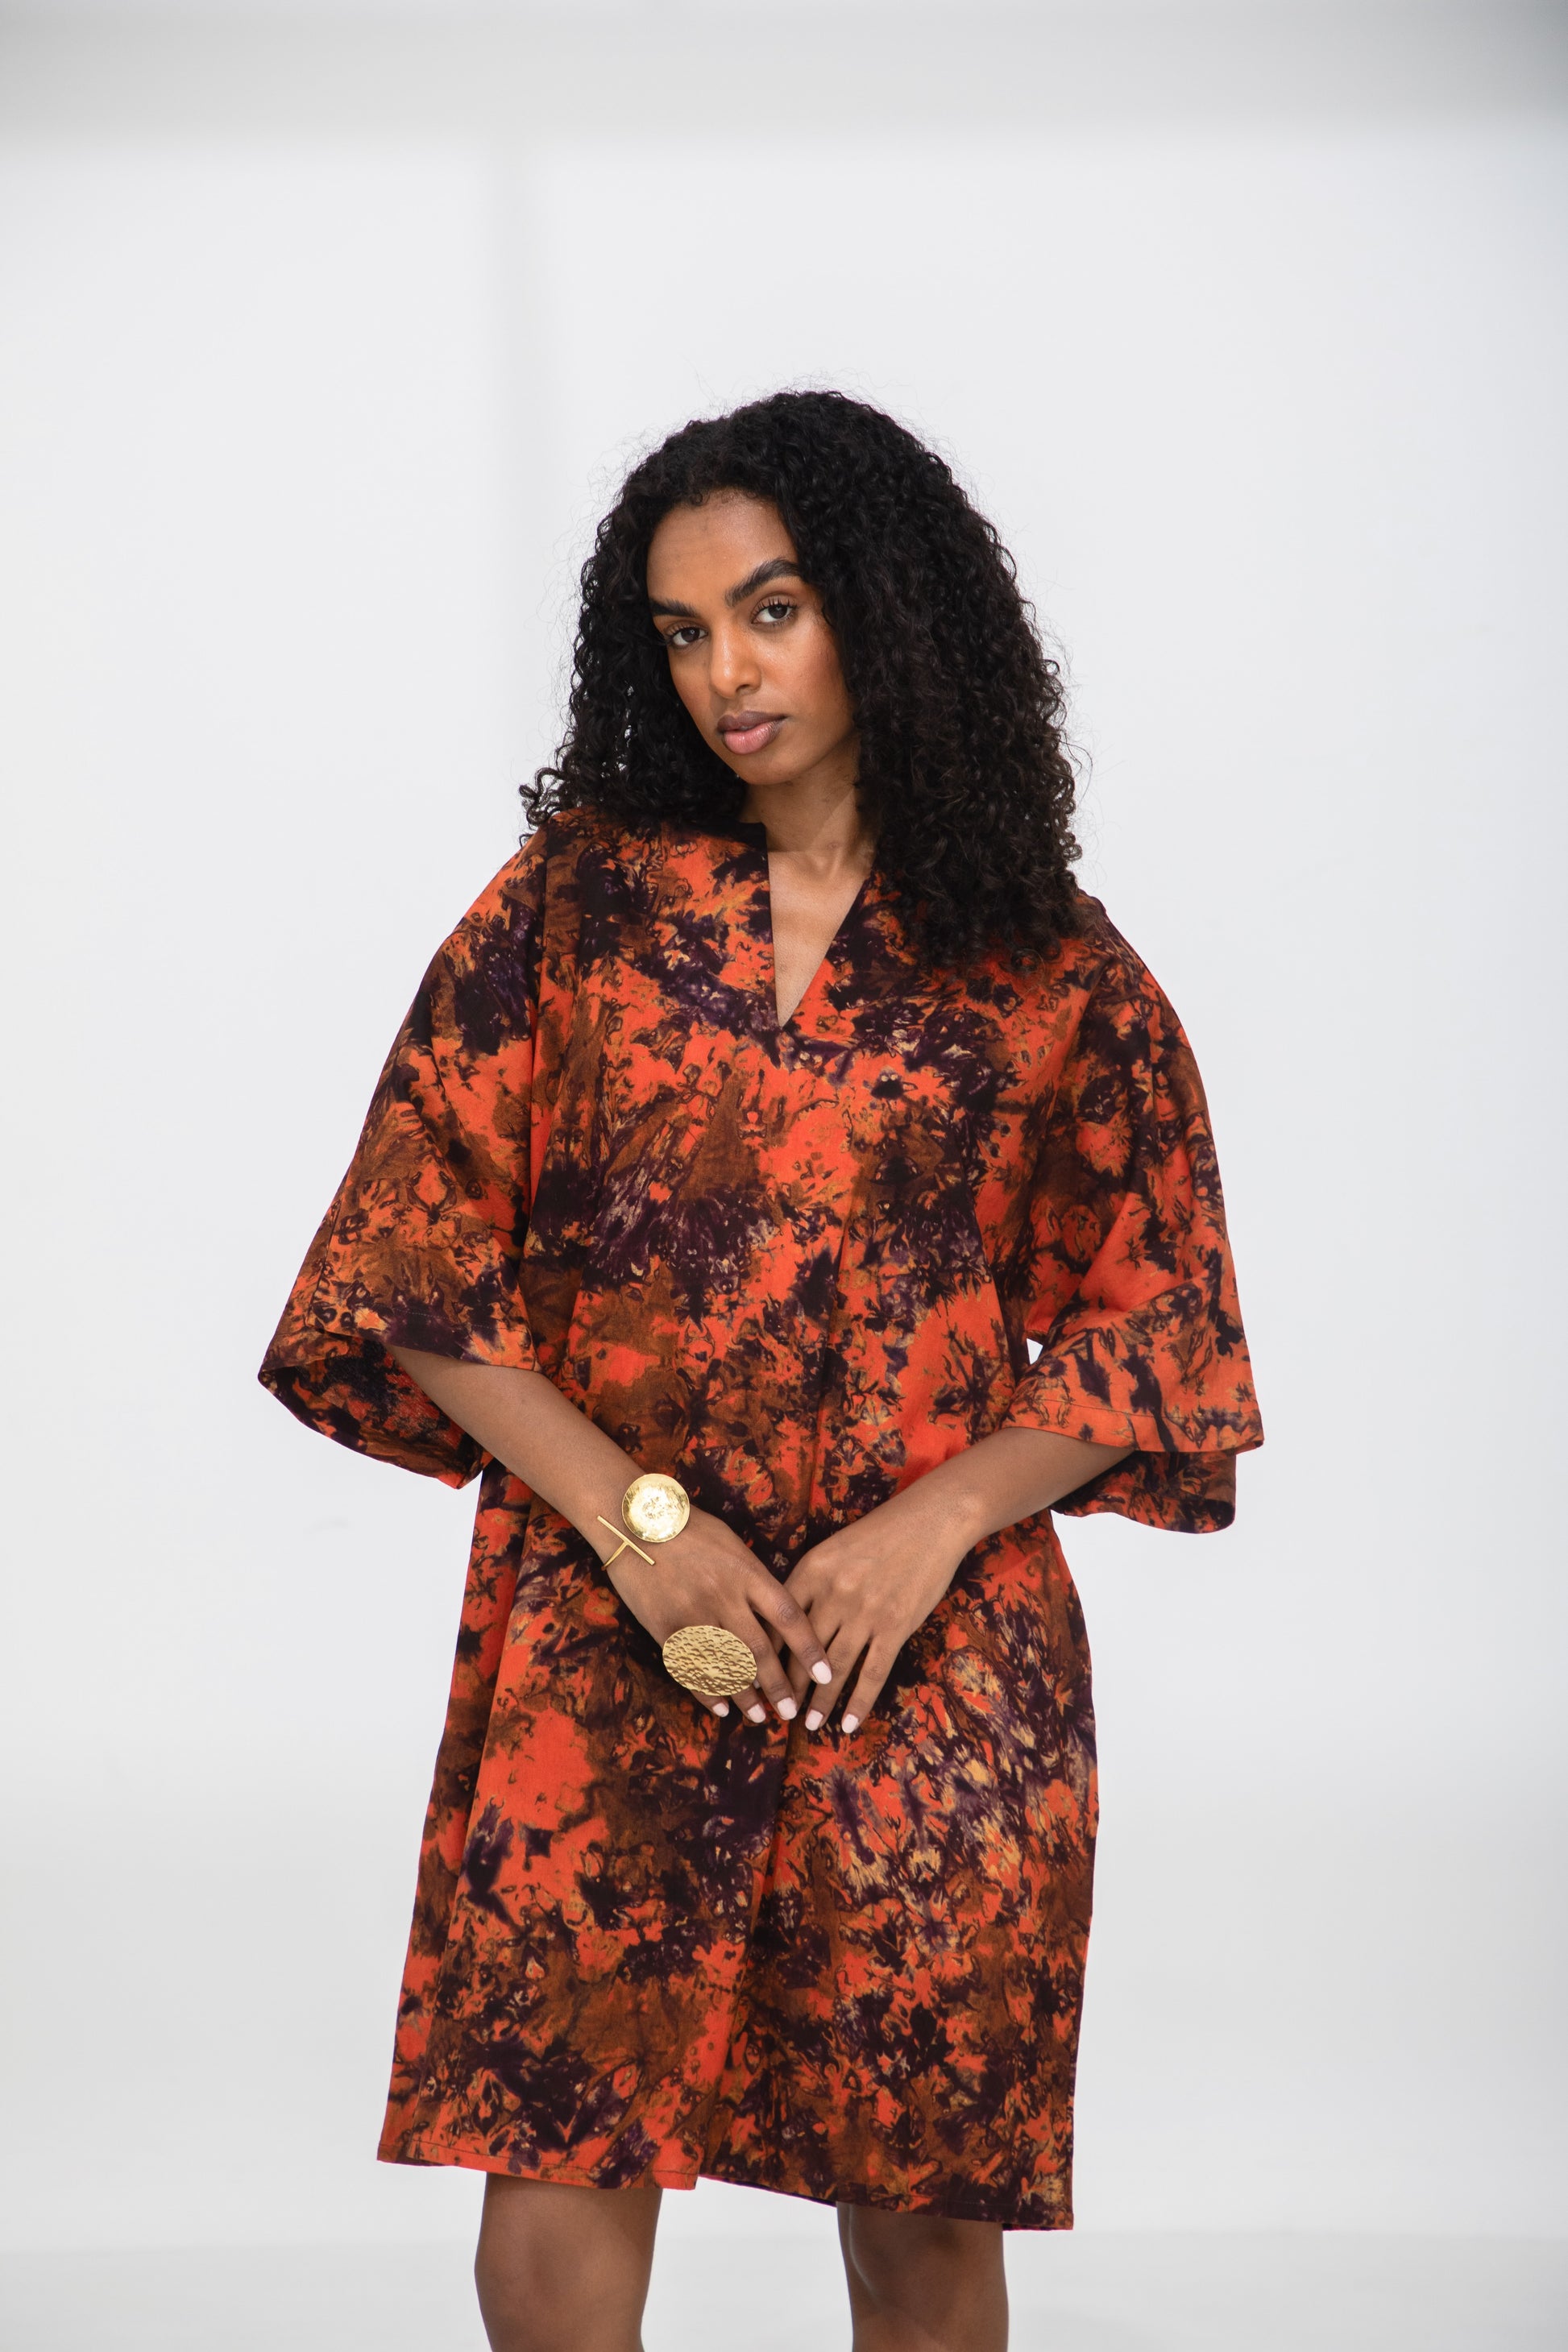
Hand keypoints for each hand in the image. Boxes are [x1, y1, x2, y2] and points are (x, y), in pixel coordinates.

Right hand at [600, 1506, 832, 1726]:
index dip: (809, 1650)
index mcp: (748, 1573)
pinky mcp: (664, 1626)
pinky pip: (690, 1666)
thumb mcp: (732, 1546)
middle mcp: (725, 1596)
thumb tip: (774, 1619)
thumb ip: (753, 1580)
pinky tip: (719, 1708)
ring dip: (745, 1696)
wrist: (635, 1522)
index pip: (789, 1617)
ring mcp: (694, 1613)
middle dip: (779, 1687)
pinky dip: (706, 1691)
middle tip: (791, 1713)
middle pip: (760, 1650)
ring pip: (727, 1666)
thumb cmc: (690, 1529)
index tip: (825, 1676)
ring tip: (757, 1717)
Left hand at [781, 1482, 979, 1733]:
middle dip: (788, 1687)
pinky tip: (849, 1723)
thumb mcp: (833, 1549)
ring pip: (834, 1668)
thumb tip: (785, 1622)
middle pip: (802, 1651)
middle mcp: (833, 1594)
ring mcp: (865, 1613)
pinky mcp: (895, 1627)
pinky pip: (873, 1673)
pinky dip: (859, 1702)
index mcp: (811, 1570)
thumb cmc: (881, 1533)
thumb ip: (809, 1582)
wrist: (931, 1521)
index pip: (778, 1622)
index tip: (753, 1679)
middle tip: (777, 1712)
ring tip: (809, 1725)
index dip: (764, 1655)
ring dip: (820, 1702)